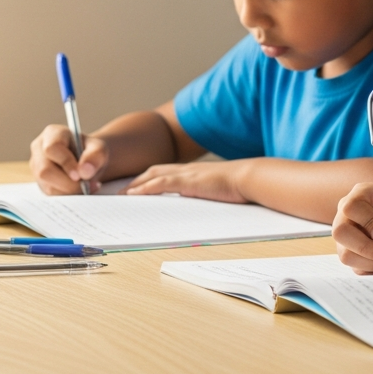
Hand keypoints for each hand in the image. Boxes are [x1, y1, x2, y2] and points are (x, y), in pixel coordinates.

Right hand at [29, 124, 108, 194]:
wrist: (87, 162)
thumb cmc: (91, 151)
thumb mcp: (99, 149)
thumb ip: (95, 156)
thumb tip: (85, 171)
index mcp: (52, 134)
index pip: (52, 148)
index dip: (65, 162)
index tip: (80, 175)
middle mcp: (39, 149)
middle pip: (45, 170)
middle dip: (68, 183)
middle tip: (86, 185)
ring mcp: (37, 167)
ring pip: (48, 186)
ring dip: (70, 191)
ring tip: (88, 186)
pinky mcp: (40, 183)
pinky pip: (51, 194)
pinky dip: (68, 196)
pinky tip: (80, 190)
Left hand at [122, 160, 249, 202]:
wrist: (249, 178)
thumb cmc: (240, 186)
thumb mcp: (219, 190)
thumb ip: (207, 194)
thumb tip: (203, 204)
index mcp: (194, 172)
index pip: (166, 172)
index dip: (149, 179)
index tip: (137, 187)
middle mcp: (187, 170)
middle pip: (154, 171)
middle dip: (137, 180)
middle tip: (123, 191)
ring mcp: (187, 174)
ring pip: (153, 176)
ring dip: (135, 184)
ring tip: (123, 195)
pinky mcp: (188, 181)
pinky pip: (161, 183)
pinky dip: (145, 188)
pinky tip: (134, 194)